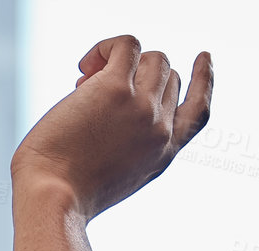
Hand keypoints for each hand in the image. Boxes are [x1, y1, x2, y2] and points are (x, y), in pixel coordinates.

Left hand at [11, 35, 212, 219]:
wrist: (54, 196)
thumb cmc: (68, 189)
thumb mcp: (116, 173)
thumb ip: (127, 141)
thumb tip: (103, 88)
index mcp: (162, 153)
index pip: (198, 111)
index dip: (204, 80)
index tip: (203, 56)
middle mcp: (160, 130)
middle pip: (168, 75)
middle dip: (137, 72)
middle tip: (93, 88)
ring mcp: (142, 108)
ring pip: (153, 57)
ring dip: (121, 58)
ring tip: (85, 77)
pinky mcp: (116, 89)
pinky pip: (126, 45)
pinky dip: (106, 47)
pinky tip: (84, 66)